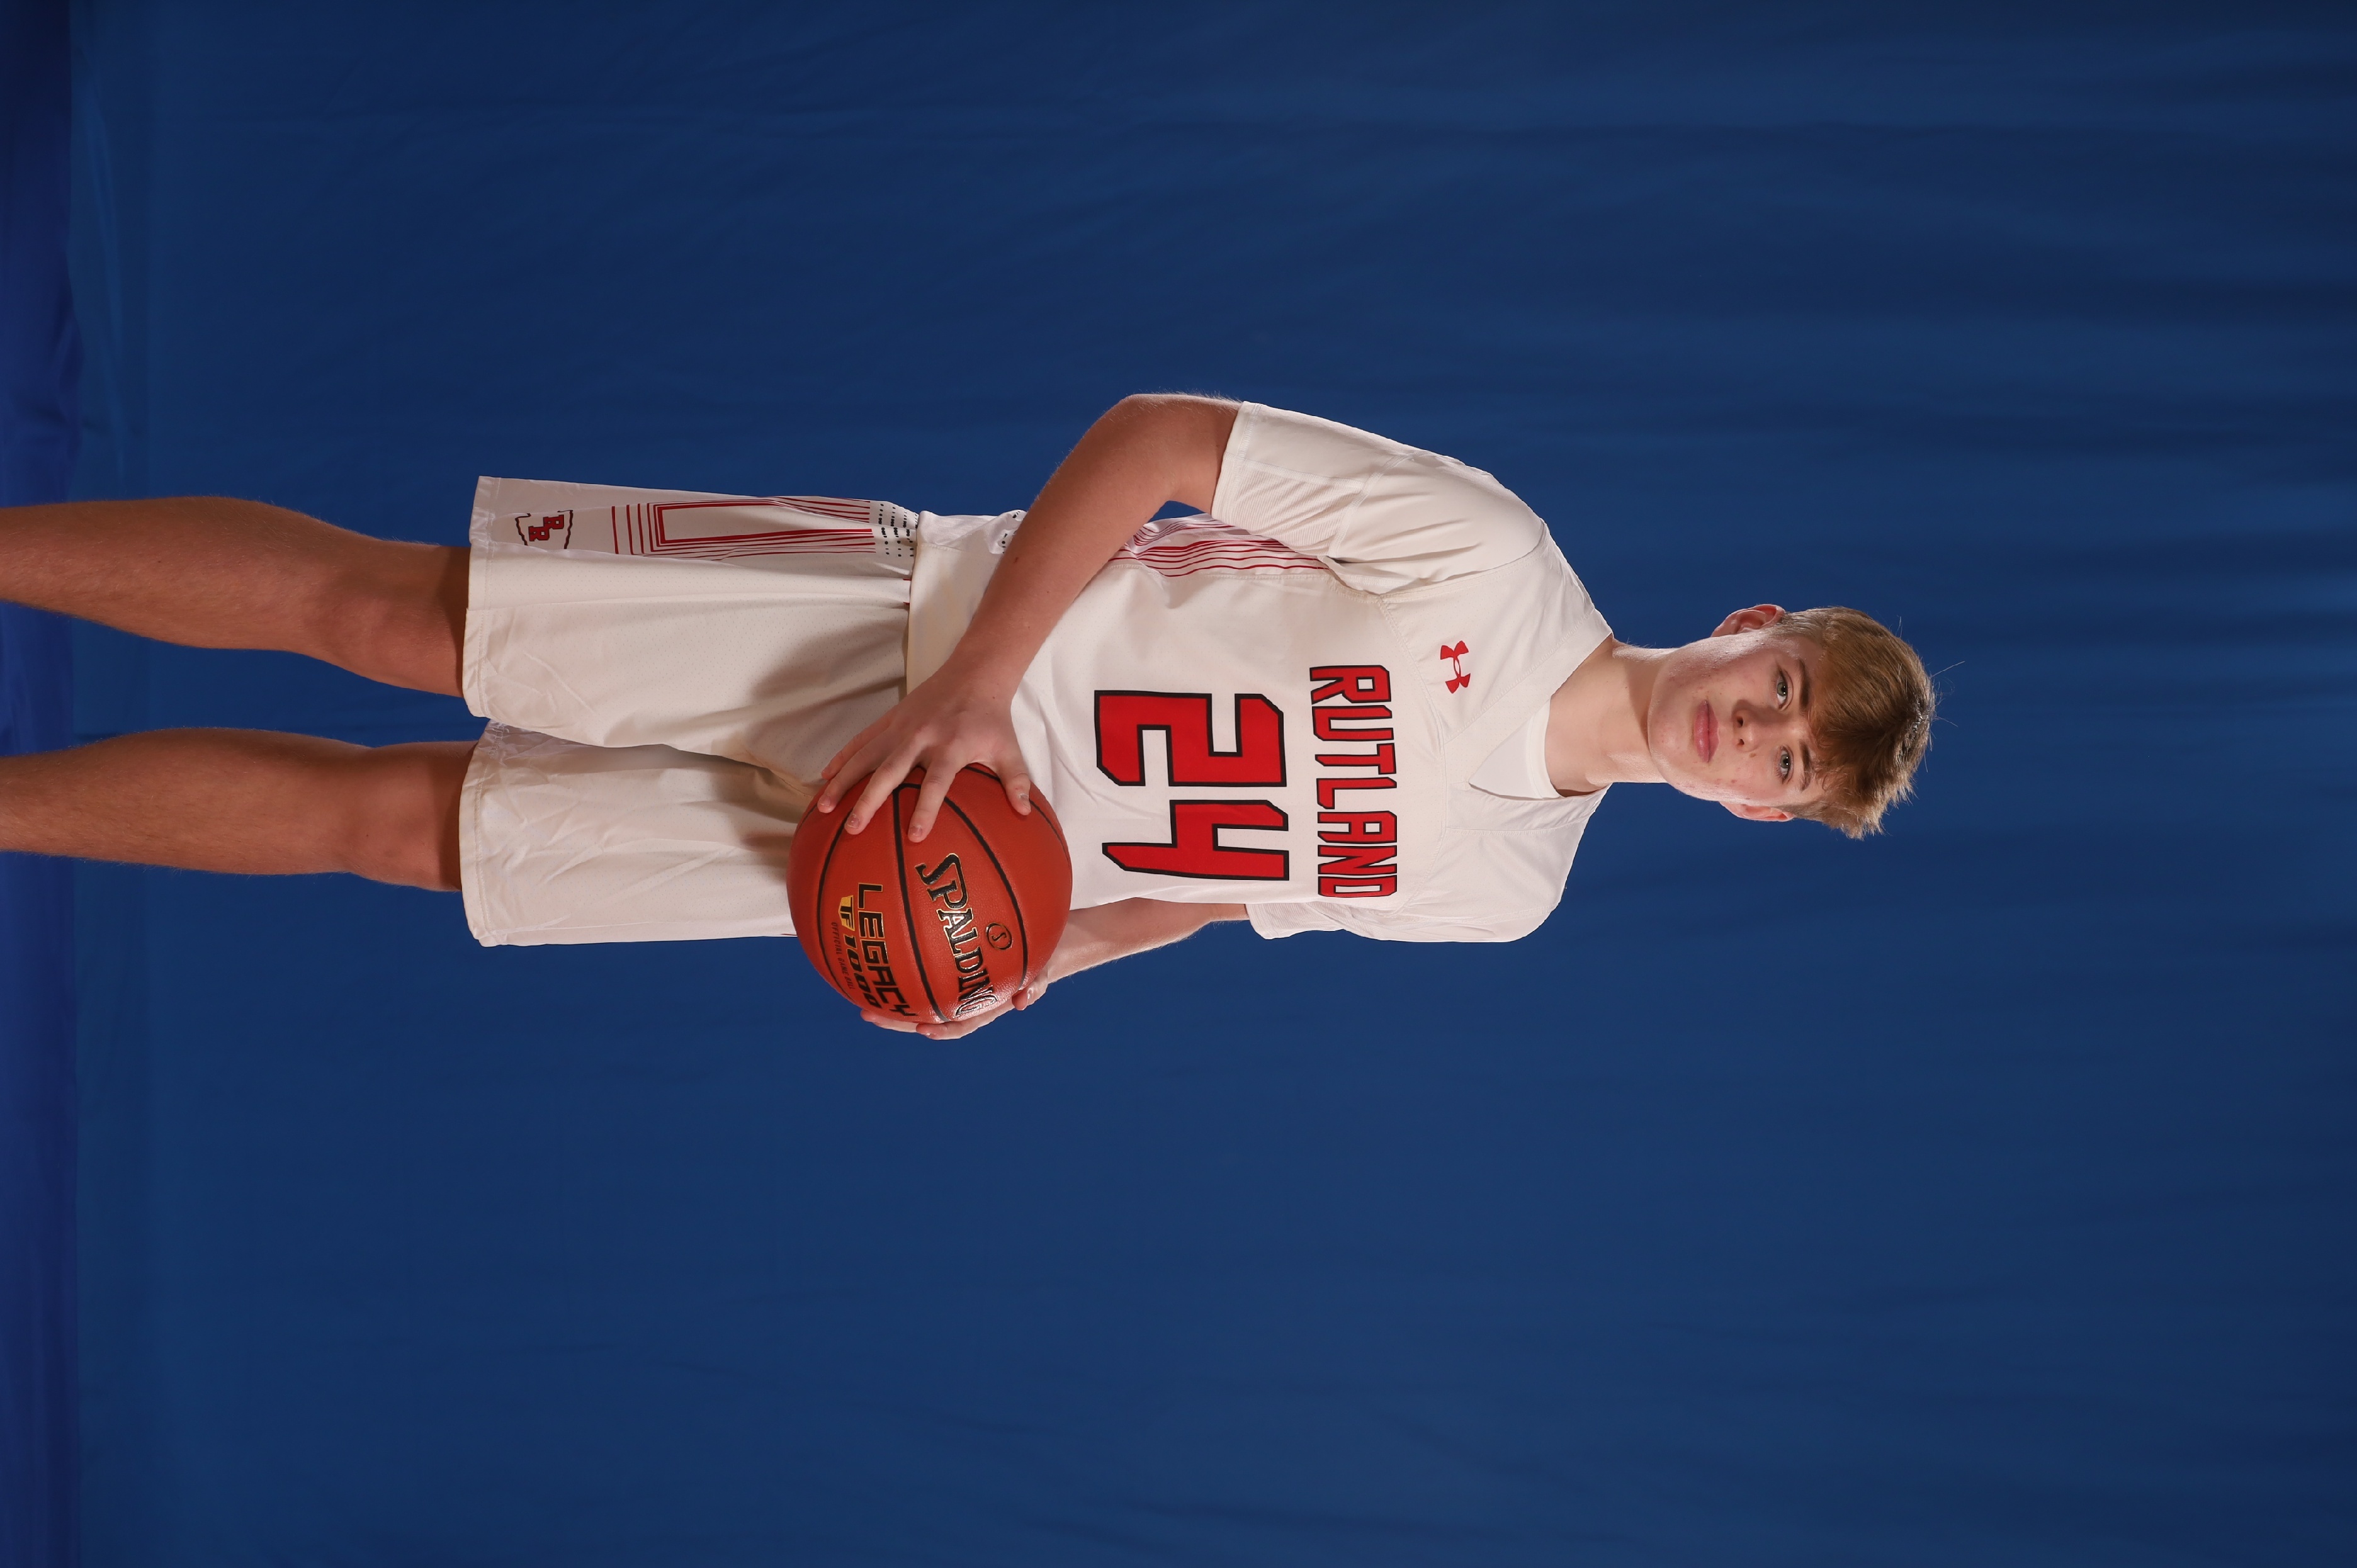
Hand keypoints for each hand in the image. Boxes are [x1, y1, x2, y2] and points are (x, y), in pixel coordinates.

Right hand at [813, 668, 1032, 841]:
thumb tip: (1025, 813)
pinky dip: (841, 758)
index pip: (936, 784)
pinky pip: (860, 741)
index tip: (915, 836)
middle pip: (889, 773)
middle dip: (869, 801)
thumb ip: (1016, 781)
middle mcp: (920, 738)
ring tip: (823, 807)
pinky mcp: (888, 720)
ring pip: (865, 757)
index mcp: (950, 747)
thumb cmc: (991, 718)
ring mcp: (899, 728)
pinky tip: (824, 776)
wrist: (973, 674)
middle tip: (853, 828)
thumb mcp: (1008, 749)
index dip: (926, 809)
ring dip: (843, 781)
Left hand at [861, 970, 1053, 1040]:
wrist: (1033, 948)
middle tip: (867, 1013)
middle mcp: (959, 1000)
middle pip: (923, 1015)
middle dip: (895, 1019)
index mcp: (980, 1007)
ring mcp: (949, 986)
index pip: (957, 1024)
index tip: (922, 1029)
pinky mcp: (943, 968)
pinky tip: (876, 952)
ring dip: (887, 997)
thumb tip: (1024, 1002)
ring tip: (856, 992)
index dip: (940, 1029)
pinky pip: (917, 970)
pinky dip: (898, 967)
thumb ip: (1036, 985)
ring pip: (914, 996)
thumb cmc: (1037, 961)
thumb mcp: (1042, 972)